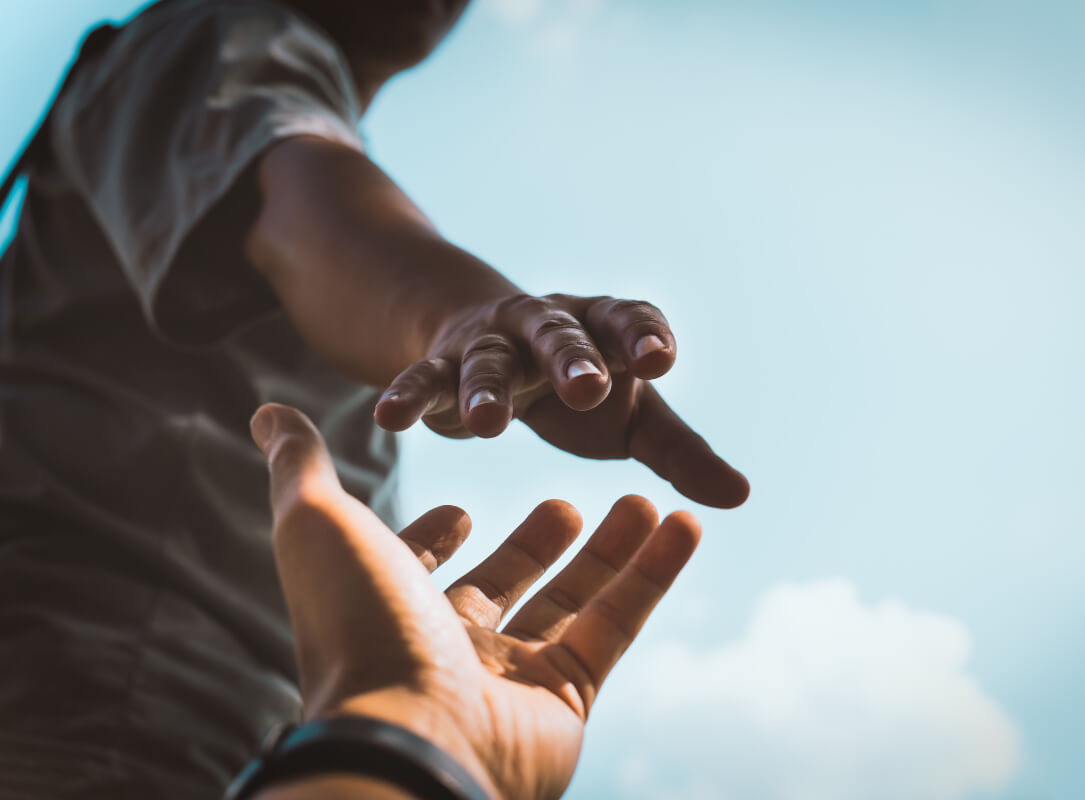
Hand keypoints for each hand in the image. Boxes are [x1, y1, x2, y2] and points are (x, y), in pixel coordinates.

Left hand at [250, 403, 701, 799]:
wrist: (411, 736)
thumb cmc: (359, 626)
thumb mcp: (320, 525)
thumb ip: (300, 467)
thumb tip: (267, 411)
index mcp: (389, 608)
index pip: (417, 569)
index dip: (436, 539)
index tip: (462, 509)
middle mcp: (447, 646)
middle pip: (504, 583)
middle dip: (536, 544)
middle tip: (567, 504)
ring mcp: (509, 676)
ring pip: (572, 602)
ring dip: (611, 550)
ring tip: (645, 500)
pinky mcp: (566, 697)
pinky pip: (616, 626)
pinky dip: (653, 575)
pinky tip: (683, 524)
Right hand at [373, 293, 749, 507]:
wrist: (493, 344)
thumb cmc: (580, 387)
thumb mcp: (633, 417)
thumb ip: (680, 452)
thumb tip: (740, 497)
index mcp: (604, 330)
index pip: (628, 321)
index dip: (643, 337)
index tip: (660, 359)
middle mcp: (548, 327)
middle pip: (561, 336)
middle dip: (573, 359)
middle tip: (588, 388)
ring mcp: (492, 343)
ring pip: (488, 361)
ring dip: (486, 388)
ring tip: (486, 426)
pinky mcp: (443, 364)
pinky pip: (424, 378)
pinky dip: (408, 395)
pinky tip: (389, 417)